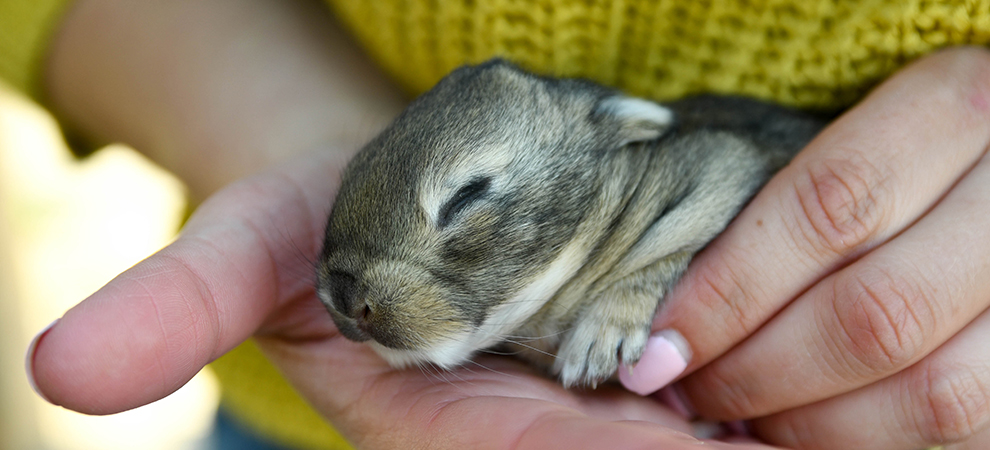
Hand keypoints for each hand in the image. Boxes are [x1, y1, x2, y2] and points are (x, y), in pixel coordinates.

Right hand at [27, 147, 779, 449]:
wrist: (383, 184)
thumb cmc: (312, 216)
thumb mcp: (241, 244)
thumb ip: (176, 307)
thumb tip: (60, 367)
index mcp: (438, 426)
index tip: (669, 432)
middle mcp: (520, 420)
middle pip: (612, 448)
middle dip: (679, 443)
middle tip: (756, 429)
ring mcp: (576, 389)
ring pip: (661, 425)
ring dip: (733, 418)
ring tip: (810, 412)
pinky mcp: (614, 345)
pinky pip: (684, 383)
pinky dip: (738, 386)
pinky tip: (790, 378)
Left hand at [619, 47, 989, 448]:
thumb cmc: (909, 150)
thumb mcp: (864, 135)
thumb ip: (791, 205)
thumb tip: (677, 317)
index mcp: (956, 109)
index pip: (825, 208)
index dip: (730, 290)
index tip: (661, 343)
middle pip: (873, 313)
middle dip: (759, 371)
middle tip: (691, 391)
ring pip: (930, 390)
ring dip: (811, 422)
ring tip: (741, 418)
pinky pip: (963, 428)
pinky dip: (864, 440)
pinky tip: (803, 428)